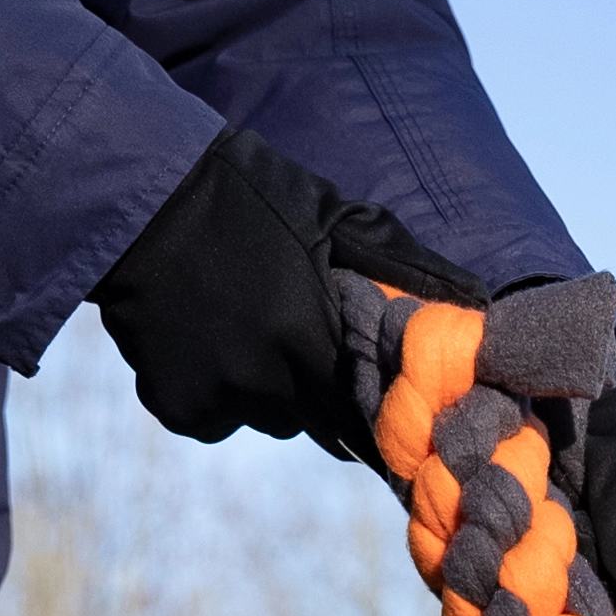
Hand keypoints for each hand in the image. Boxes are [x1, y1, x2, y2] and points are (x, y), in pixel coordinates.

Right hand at [93, 129, 485, 445]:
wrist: (137, 196)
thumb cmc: (249, 196)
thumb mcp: (335, 215)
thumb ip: (404, 263)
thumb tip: (477, 299)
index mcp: (313, 341)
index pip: (369, 410)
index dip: (373, 399)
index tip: (374, 385)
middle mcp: (268, 384)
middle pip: (317, 419)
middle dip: (317, 387)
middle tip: (296, 333)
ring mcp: (218, 400)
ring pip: (266, 417)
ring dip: (266, 388)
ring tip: (248, 325)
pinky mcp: (176, 406)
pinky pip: (212, 417)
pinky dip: (213, 391)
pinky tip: (205, 337)